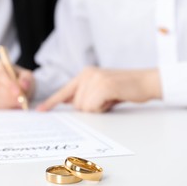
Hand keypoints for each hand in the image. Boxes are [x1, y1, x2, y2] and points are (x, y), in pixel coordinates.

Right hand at [0, 59, 33, 108]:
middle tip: (21, 101)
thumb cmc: (22, 79)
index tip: (18, 91)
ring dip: (8, 102)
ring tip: (19, 104)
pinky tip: (14, 106)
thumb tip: (24, 84)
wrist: (20, 89)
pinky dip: (5, 107)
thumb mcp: (27, 76)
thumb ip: (26, 79)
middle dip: (9, 95)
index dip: (8, 82)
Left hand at [37, 67, 161, 112]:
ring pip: (83, 108)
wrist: (146, 82)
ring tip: (111, 98)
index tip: (40, 111)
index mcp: (84, 74)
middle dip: (90, 108)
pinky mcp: (103, 86)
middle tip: (106, 99)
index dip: (52, 102)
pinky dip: (103, 108)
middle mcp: (87, 74)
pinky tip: (112, 99)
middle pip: (76, 104)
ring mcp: (95, 79)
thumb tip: (69, 102)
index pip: (64, 91)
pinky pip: (93, 107)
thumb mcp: (100, 89)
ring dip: (98, 108)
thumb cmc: (124, 88)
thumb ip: (84, 94)